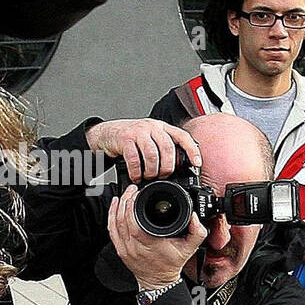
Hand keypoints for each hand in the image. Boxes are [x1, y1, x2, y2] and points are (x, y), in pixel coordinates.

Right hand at [86, 118, 202, 181]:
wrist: (107, 133)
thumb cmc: (131, 138)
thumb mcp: (150, 138)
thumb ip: (162, 147)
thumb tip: (178, 166)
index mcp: (162, 127)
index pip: (182, 136)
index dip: (192, 150)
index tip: (197, 163)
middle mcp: (152, 127)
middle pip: (168, 147)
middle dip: (168, 166)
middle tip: (164, 176)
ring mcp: (138, 132)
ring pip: (152, 154)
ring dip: (152, 170)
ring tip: (149, 177)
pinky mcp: (125, 139)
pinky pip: (134, 159)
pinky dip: (136, 171)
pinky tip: (136, 176)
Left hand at [108, 184, 206, 288]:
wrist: (159, 281)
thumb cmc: (172, 264)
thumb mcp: (189, 248)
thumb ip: (197, 232)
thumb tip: (194, 217)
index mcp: (149, 243)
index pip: (134, 222)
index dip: (132, 205)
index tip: (137, 193)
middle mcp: (134, 246)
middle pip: (122, 219)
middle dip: (125, 201)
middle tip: (132, 190)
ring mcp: (125, 249)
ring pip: (115, 224)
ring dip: (117, 207)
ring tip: (124, 195)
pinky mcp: (120, 250)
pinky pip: (111, 231)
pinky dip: (111, 217)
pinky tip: (115, 207)